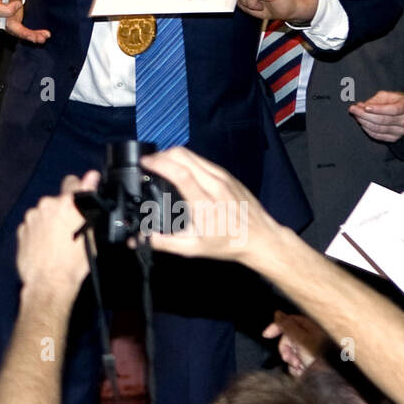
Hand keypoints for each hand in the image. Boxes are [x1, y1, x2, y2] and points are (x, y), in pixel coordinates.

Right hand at [0, 0, 49, 44]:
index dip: (6, 10)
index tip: (17, 3)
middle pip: (7, 26)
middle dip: (21, 32)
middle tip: (32, 35)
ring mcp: (6, 20)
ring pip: (16, 32)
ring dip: (30, 36)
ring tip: (42, 38)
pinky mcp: (15, 23)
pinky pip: (23, 31)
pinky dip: (33, 34)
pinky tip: (44, 35)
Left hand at [16, 172, 97, 299]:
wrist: (49, 283)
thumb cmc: (72, 263)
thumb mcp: (90, 233)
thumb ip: (89, 201)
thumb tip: (91, 177)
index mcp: (66, 204)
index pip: (73, 182)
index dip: (78, 189)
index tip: (79, 196)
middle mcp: (47, 206)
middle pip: (57, 201)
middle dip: (63, 211)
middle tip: (70, 230)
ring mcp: (32, 217)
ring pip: (44, 213)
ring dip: (49, 222)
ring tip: (57, 242)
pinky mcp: (22, 229)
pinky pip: (33, 225)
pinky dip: (38, 232)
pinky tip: (46, 246)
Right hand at [138, 147, 281, 262]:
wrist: (261, 238)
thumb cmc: (229, 243)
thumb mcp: (194, 248)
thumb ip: (165, 243)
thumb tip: (141, 238)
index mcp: (205, 204)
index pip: (180, 174)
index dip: (159, 163)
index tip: (144, 162)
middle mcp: (214, 186)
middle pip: (183, 156)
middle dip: (161, 154)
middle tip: (148, 162)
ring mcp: (222, 177)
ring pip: (192, 154)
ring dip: (172, 155)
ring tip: (160, 163)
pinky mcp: (227, 174)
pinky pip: (201, 160)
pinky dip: (185, 159)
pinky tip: (179, 168)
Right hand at [262, 310, 331, 376]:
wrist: (331, 378)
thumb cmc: (318, 356)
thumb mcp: (300, 338)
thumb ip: (287, 326)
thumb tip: (277, 313)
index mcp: (309, 328)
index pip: (288, 322)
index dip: (276, 327)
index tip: (266, 335)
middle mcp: (309, 338)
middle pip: (287, 340)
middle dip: (286, 350)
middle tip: (289, 358)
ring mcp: (309, 352)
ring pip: (290, 354)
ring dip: (291, 361)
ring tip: (300, 367)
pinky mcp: (309, 364)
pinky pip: (295, 364)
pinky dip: (296, 369)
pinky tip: (303, 373)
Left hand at [348, 90, 403, 143]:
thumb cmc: (396, 102)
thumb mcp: (388, 96)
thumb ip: (375, 100)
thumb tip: (361, 106)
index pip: (392, 110)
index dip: (378, 109)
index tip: (365, 107)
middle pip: (382, 120)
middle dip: (364, 114)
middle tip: (353, 109)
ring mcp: (401, 131)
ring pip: (378, 128)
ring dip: (364, 122)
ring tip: (356, 115)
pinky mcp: (394, 138)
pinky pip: (378, 136)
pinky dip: (367, 129)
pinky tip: (362, 123)